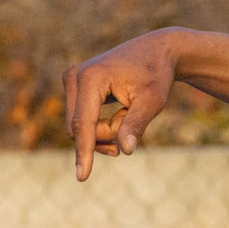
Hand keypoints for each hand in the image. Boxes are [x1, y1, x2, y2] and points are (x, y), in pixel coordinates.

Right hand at [63, 30, 176, 180]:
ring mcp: (71, 80)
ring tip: (128, 112)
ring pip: (79, 127)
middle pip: (80, 129)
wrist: (157, 50)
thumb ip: (136, 124)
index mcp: (91, 78)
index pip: (83, 124)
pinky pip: (81, 120)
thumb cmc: (157, 74)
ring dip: (105, 130)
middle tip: (132, 119)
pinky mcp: (74, 86)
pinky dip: (100, 124)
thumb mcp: (153, 100)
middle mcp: (74, 76)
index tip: (83, 177)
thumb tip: (125, 150)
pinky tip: (120, 113)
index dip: (84, 152)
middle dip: (107, 134)